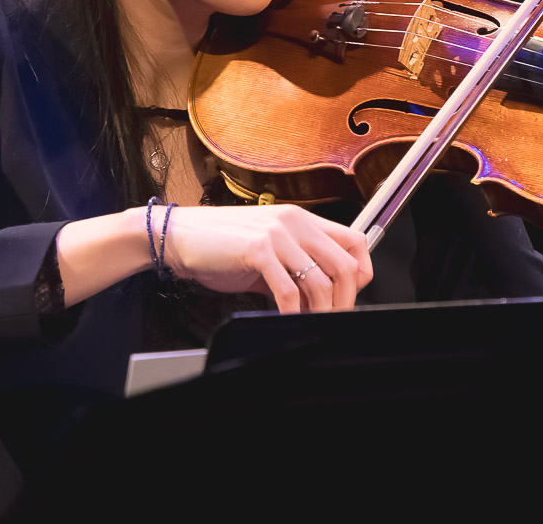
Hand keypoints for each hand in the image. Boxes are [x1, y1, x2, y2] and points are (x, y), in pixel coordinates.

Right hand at [161, 204, 373, 312]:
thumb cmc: (221, 245)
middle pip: (345, 264)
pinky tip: (288, 319)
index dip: (362, 272)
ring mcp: (277, 234)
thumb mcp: (268, 252)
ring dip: (321, 310)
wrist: (179, 237)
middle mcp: (294, 222)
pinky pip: (289, 290)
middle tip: (335, 319)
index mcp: (301, 219)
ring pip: (320, 280)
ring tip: (311, 323)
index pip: (355, 240)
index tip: (352, 295)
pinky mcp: (258, 250)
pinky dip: (293, 312)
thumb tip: (319, 299)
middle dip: (345, 300)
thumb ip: (295, 270)